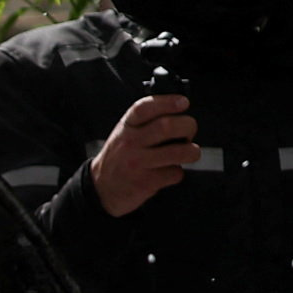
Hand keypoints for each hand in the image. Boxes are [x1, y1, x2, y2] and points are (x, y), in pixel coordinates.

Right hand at [88, 90, 202, 216]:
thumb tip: (178, 114)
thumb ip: (146, 122)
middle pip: (167, 126)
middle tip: (189, 132)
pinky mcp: (146, 182)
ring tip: (189, 152)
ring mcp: (138, 163)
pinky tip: (168, 172)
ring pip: (178, 152)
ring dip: (192, 151)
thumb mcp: (124, 133)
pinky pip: (174, 173)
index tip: (183, 103)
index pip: (145, 108)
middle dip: (188, 127)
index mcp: (126, 127)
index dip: (167, 102)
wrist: (101, 189)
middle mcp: (130, 143)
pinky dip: (177, 172)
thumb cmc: (120, 158)